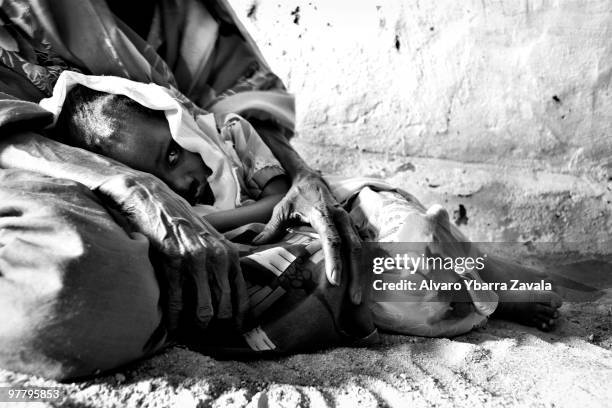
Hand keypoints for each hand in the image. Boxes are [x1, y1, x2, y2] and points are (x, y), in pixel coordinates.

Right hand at [97, 172, 248, 332]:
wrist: (156, 202)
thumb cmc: (185, 223)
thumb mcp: (213, 240)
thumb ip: (224, 263)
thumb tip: (230, 295)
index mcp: (229, 254)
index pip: (242, 296)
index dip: (240, 320)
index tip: (235, 332)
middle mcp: (217, 258)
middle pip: (225, 309)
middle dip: (217, 328)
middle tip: (209, 335)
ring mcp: (195, 261)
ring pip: (204, 310)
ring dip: (197, 327)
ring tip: (192, 333)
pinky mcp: (172, 263)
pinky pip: (177, 303)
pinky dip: (175, 321)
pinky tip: (172, 329)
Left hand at [253, 170, 363, 303]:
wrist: (312, 179)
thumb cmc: (296, 196)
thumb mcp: (282, 209)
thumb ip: (272, 228)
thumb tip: (256, 245)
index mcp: (324, 214)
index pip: (332, 239)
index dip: (334, 260)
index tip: (335, 281)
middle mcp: (341, 218)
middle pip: (354, 248)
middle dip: (356, 274)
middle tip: (354, 299)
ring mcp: (350, 222)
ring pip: (362, 249)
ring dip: (361, 273)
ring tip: (357, 298)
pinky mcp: (353, 227)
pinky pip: (363, 248)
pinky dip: (364, 266)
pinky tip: (362, 284)